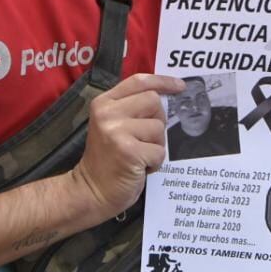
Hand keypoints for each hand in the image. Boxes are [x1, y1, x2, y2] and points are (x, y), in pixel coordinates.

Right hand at [72, 74, 184, 220]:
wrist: (90, 190)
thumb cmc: (107, 159)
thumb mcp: (112, 125)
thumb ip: (132, 109)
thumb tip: (166, 98)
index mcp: (104, 103)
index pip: (138, 81)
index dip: (163, 81)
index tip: (180, 86)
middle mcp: (108, 113)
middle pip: (154, 101)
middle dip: (158, 121)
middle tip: (146, 139)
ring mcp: (117, 131)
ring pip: (159, 128)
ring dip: (156, 146)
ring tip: (139, 156)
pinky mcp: (129, 151)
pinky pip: (159, 151)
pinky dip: (155, 163)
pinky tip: (139, 168)